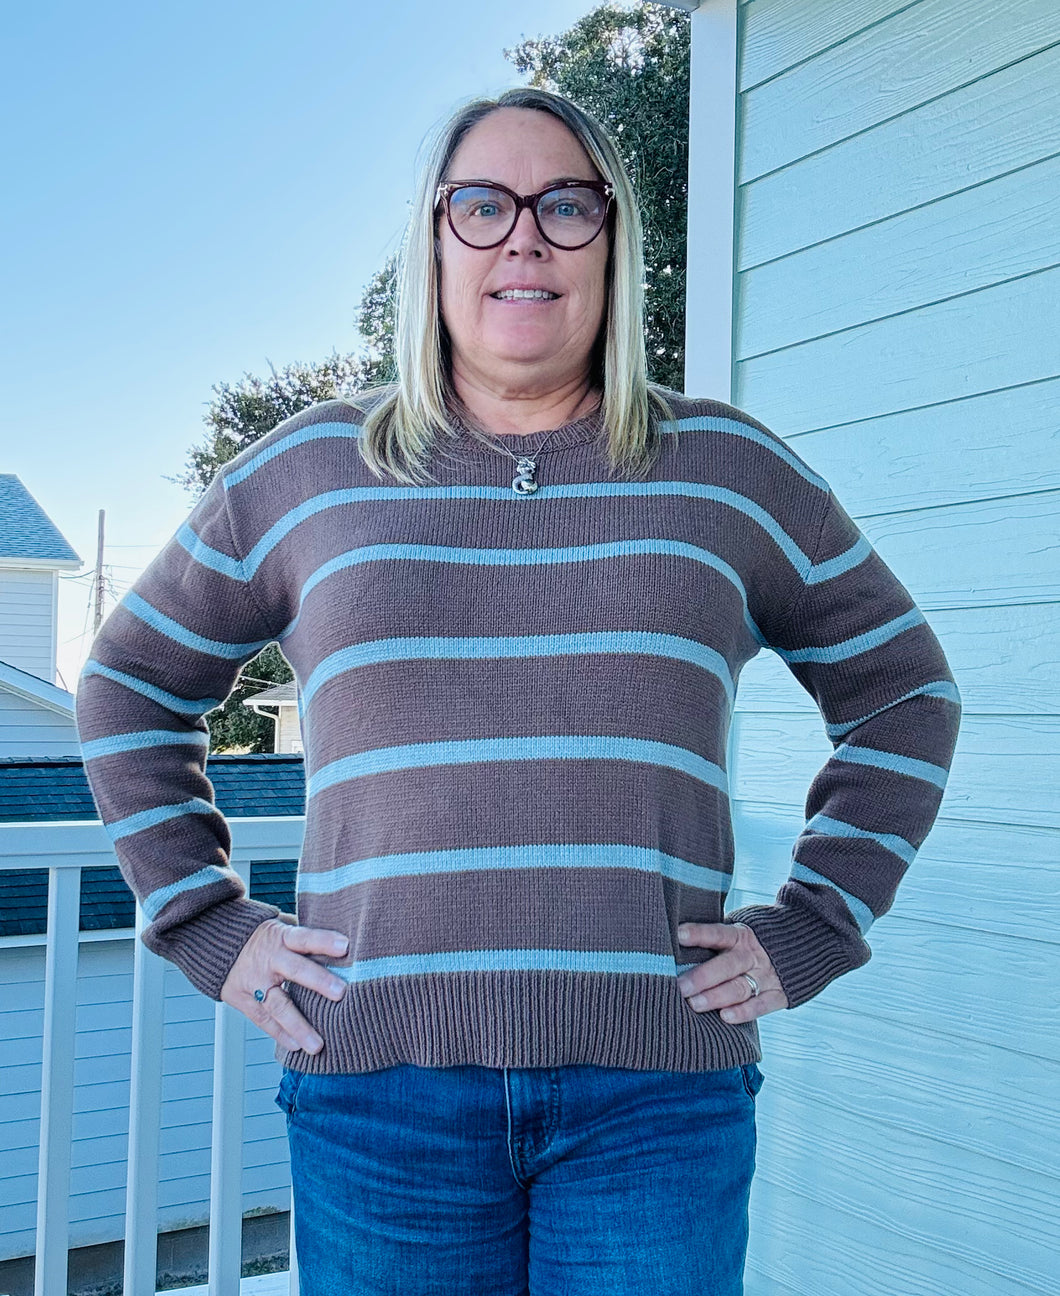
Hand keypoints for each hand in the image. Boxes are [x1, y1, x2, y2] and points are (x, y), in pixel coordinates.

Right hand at [220, 918, 348, 1054]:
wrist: (219, 944)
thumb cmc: (265, 937)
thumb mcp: (282, 927)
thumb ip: (305, 938)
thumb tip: (345, 946)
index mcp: (281, 937)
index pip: (304, 937)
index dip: (324, 941)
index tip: (345, 947)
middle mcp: (269, 959)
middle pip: (295, 970)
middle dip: (318, 981)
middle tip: (340, 993)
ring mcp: (255, 982)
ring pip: (278, 1005)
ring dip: (298, 1026)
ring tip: (317, 1045)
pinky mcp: (244, 1000)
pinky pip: (263, 1020)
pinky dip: (280, 1034)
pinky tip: (296, 1047)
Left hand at [676, 922, 787, 1023]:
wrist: (803, 945)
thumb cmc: (753, 943)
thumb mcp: (740, 934)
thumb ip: (716, 941)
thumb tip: (675, 942)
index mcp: (741, 935)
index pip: (718, 933)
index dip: (699, 933)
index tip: (678, 935)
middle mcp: (753, 955)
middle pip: (727, 965)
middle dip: (703, 976)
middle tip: (681, 987)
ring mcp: (767, 976)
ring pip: (740, 988)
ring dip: (716, 997)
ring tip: (694, 1004)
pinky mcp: (778, 995)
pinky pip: (761, 1006)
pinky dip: (744, 1012)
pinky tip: (725, 1017)